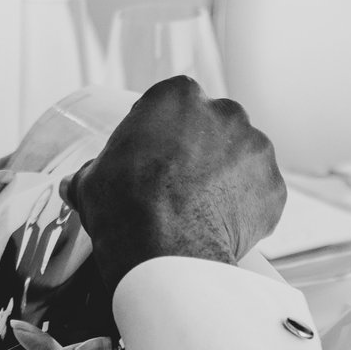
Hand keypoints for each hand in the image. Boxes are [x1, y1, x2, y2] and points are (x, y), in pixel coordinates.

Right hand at [64, 76, 285, 288]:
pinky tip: (223, 227)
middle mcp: (225, 111)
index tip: (156, 156)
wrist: (165, 252)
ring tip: (202, 211)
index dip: (164, 132)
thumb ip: (92, 173)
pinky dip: (247, 208)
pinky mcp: (275, 187)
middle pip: (215, 126)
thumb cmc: (124, 208)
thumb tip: (75, 183)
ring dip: (228, 178)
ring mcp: (256, 149)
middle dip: (203, 150)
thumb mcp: (92, 182)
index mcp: (178, 96)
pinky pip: (261, 194)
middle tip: (180, 185)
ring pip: (242, 158)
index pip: (174, 104)